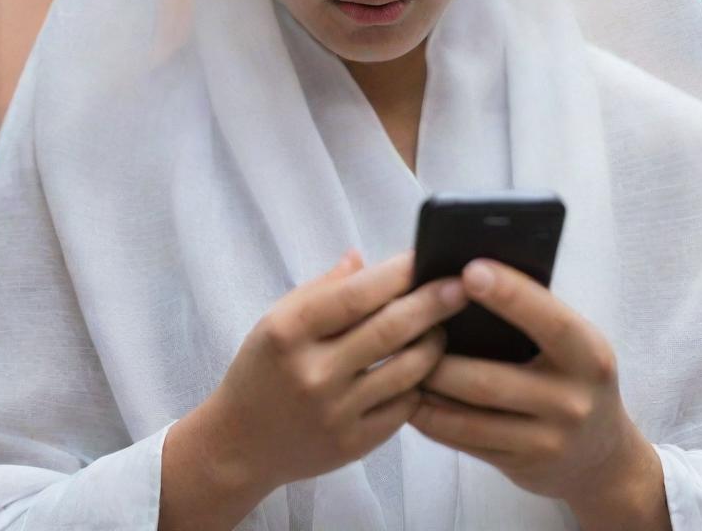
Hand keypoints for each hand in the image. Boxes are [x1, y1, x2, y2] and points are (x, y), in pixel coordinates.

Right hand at [203, 247, 469, 495]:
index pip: (356, 294)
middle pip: (390, 329)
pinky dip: (422, 383)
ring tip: (445, 325)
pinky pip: (404, 408)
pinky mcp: (353, 445)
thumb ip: (324, 288)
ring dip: (434, 342)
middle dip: (434, 302)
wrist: (239, 444)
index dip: (398, 272)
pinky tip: (428, 367)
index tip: (427, 255)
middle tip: (463, 284)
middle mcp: (313, 373)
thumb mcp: (278, 318)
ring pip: (407, 370)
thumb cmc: (264, 368)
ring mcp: (334, 413)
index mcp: (290, 332)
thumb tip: (367, 258)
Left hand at [407, 258, 649, 509]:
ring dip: (427, 391)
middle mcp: (572, 401)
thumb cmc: (576, 377)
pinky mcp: (521, 466)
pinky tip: (411, 399)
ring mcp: (547, 440)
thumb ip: (537, 317)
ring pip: (470, 416)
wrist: (604, 457)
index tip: (469, 270)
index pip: (549, 321)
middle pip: (490, 380)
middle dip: (439, 357)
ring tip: (396, 364)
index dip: (509, 295)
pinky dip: (433, 420)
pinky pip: (466, 442)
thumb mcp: (576, 345)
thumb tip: (472, 276)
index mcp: (588, 355)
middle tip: (403, 329)